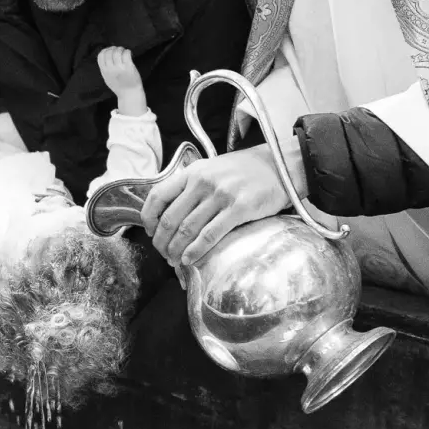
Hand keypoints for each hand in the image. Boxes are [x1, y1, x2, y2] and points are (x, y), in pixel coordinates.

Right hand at [97, 47, 145, 114]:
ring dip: (121, 49)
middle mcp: (111, 69)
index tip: (110, 50)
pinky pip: (126, 54)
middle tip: (119, 50)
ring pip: (117, 52)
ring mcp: (120, 68)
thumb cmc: (119, 86)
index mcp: (104, 71)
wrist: (129, 94)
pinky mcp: (129, 67)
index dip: (105, 50)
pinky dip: (127, 51)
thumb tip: (106, 54)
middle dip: (114, 48)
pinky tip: (129, 54)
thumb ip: (105, 68)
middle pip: (109, 52)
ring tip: (124, 51)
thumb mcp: (107, 78)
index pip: (101, 55)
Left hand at [141, 148, 290, 270]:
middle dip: (162, 242)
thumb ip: (190, 186)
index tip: (151, 233)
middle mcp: (202, 182)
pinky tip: (190, 260)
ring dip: (177, 250)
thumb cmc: (243, 172)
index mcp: (192, 172)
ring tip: (175, 262)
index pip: (157, 197)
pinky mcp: (240, 208)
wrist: (279, 166)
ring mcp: (221, 195)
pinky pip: (210, 234)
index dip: (150, 220)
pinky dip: (196, 251)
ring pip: (187, 229)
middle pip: (171, 219)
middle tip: (164, 255)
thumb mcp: (211, 169)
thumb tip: (169, 213)